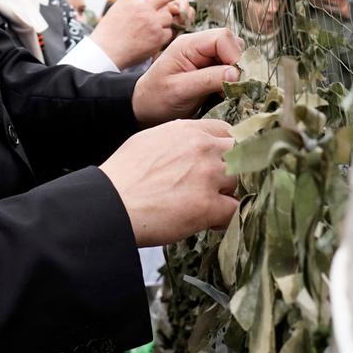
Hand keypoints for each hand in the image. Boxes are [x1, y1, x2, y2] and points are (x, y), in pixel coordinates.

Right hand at [91, 0, 195, 68]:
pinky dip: (164, 33)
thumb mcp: (119, 7)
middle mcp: (142, 7)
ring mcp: (151, 22)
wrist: (105, 52)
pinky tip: (152, 38)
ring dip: (166, 19)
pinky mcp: (158, 37)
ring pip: (170, 15)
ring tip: (152, 27)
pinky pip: (169, 31)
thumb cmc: (110, 31)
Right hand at [99, 120, 238, 245]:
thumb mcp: (150, 141)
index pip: (227, 131)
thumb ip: (178, 140)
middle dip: (237, 169)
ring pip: (242, 180)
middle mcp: (202, 148)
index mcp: (188, 130)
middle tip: (222, 186)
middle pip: (241, 153)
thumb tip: (188, 149)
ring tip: (214, 205)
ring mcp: (207, 175)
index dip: (228, 149)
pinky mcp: (207, 205)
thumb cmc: (123, 175)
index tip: (224, 162)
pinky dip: (227, 218)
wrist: (110, 202)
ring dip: (232, 193)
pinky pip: (234, 210)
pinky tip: (212, 222)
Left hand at [132, 28, 242, 125]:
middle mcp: (199, 46)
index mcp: (188, 44)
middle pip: (232, 44)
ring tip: (228, 92)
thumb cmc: (157, 98)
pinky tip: (225, 94)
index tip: (236, 79)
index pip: (222, 37)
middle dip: (238, 65)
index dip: (234, 55)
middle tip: (234, 88)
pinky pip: (230, 69)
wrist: (145, 107)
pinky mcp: (210, 69)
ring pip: (234, 56)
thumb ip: (208, 79)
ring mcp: (205, 57)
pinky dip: (233, 81)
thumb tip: (236, 74)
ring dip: (236, 74)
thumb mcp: (180, 90)